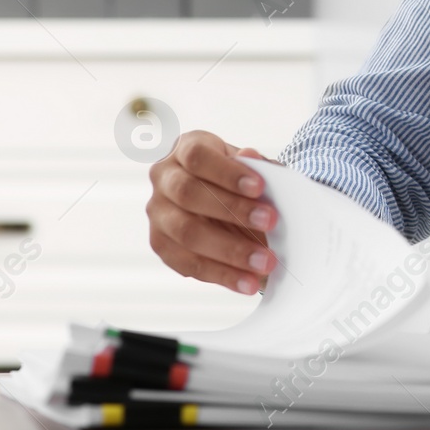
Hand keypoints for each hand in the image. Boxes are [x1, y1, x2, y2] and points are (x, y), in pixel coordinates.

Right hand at [146, 130, 278, 294]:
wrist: (229, 203)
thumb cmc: (242, 180)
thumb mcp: (252, 167)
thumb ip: (256, 165)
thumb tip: (250, 156)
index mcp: (185, 148)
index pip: (198, 156)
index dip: (227, 172)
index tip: (260, 186)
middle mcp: (163, 178)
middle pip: (188, 194)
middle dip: (232, 210)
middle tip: (272, 223)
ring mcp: (157, 212)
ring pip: (186, 232)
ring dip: (229, 250)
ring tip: (264, 262)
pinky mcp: (160, 244)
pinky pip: (187, 263)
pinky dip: (220, 274)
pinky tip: (246, 282)